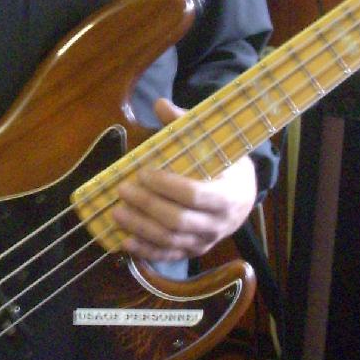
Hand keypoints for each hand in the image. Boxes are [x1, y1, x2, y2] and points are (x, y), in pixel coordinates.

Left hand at [112, 98, 257, 265]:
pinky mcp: (194, 252)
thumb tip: (159, 104)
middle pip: (178, 220)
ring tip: (116, 212)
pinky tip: (125, 241)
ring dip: (140, 228)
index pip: (194, 195)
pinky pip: (169, 256)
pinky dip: (146, 251)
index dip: (166, 185)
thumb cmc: (225, 164)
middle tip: (122, 189)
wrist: (243, 195)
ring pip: (170, 240)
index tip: (142, 171)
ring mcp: (206, 241)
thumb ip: (186, 124)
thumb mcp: (216, 142)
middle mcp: (219, 223)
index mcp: (228, 194)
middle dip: (147, 205)